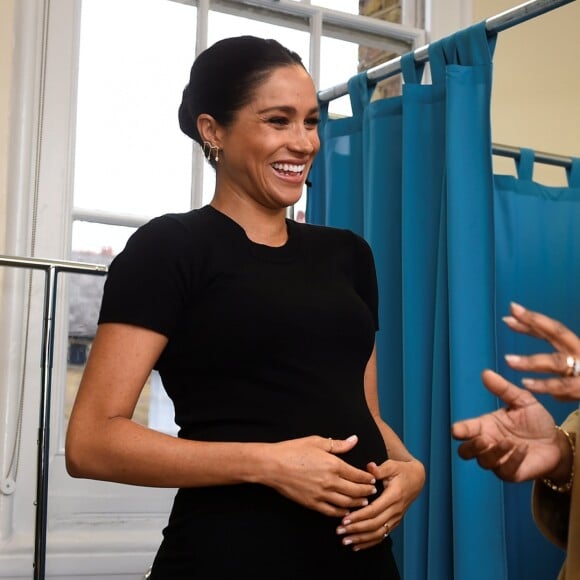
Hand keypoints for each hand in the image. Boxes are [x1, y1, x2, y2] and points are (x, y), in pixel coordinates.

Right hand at [265, 435, 376, 516]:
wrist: (272, 465)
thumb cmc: (293, 450)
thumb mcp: (316, 441)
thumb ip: (338, 444)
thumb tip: (354, 440)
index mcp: (333, 464)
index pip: (357, 474)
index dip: (367, 478)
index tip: (373, 479)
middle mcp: (330, 482)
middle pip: (355, 491)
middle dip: (366, 492)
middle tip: (373, 492)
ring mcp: (321, 495)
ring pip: (346, 503)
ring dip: (357, 503)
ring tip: (364, 502)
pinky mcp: (312, 504)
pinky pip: (332, 512)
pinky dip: (342, 513)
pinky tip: (346, 511)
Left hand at [335, 457, 424, 550]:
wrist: (417, 479)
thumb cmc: (402, 471)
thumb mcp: (392, 465)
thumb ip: (380, 469)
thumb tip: (369, 467)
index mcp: (393, 496)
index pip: (374, 510)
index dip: (359, 516)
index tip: (344, 519)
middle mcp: (395, 510)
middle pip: (375, 524)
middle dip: (356, 529)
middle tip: (340, 531)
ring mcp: (396, 518)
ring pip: (378, 533)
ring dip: (361, 538)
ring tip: (345, 540)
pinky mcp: (395, 522)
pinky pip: (383, 535)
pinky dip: (369, 542)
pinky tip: (357, 546)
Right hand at [451, 369, 570, 481]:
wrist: (557, 442)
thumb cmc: (536, 421)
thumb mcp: (522, 400)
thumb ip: (503, 389)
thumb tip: (486, 373)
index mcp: (485, 426)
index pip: (464, 430)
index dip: (459, 430)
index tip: (457, 430)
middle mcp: (487, 444)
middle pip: (465, 451)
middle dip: (471, 446)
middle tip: (483, 439)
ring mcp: (498, 460)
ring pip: (483, 461)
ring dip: (494, 452)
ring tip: (510, 442)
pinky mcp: (511, 473)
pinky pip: (504, 470)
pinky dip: (512, 459)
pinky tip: (522, 450)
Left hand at [503, 302, 579, 400]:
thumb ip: (565, 385)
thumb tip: (550, 391)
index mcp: (579, 349)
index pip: (553, 330)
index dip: (533, 320)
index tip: (511, 309)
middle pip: (557, 333)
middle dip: (533, 323)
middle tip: (508, 317)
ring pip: (556, 361)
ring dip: (531, 361)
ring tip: (508, 361)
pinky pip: (565, 385)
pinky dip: (545, 385)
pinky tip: (526, 385)